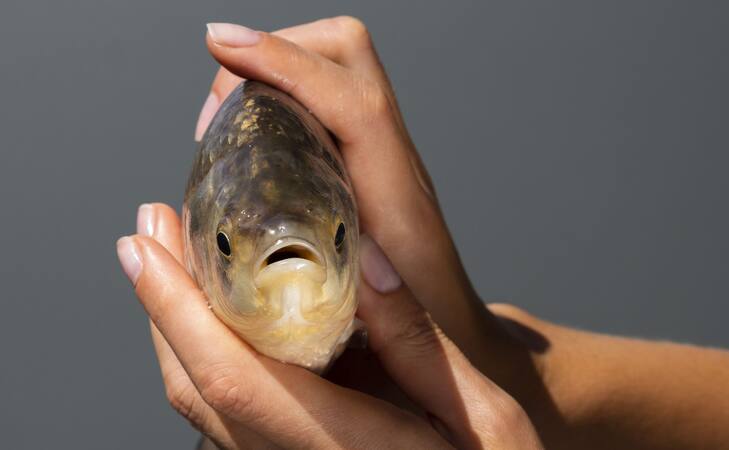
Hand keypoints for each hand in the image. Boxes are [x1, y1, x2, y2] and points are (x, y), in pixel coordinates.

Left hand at [116, 203, 541, 448]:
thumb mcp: (482, 412)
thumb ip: (417, 341)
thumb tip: (364, 256)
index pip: (237, 379)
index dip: (179, 310)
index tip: (150, 246)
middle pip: (199, 390)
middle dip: (162, 306)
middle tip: (150, 232)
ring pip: (204, 403)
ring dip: (175, 327)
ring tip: (170, 259)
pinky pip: (230, 408)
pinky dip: (204, 352)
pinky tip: (214, 310)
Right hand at [194, 19, 502, 359]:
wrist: (462, 328)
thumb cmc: (432, 334)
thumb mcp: (394, 326)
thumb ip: (368, 310)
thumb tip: (321, 275)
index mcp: (398, 197)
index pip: (355, 103)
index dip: (287, 64)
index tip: (223, 44)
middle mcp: (394, 160)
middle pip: (346, 52)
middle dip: (273, 53)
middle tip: (215, 113)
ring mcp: (382, 152)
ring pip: (333, 63)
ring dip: (273, 69)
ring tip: (223, 123)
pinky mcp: (367, 158)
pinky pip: (325, 94)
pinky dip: (281, 91)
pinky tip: (249, 136)